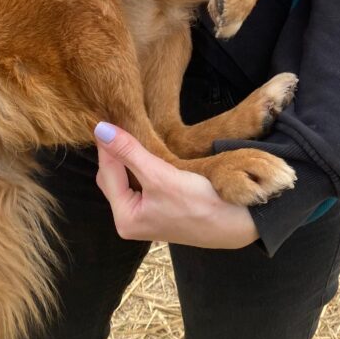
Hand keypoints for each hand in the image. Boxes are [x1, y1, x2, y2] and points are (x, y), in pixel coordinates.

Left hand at [94, 123, 258, 248]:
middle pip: (114, 178)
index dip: (107, 145)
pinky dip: (142, 165)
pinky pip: (143, 182)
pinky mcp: (161, 208)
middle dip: (116, 152)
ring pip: (128, 179)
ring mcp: (147, 215)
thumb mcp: (161, 175)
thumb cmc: (200, 202)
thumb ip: (129, 152)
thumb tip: (100, 130)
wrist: (238, 221)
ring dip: (130, 157)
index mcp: (125, 219)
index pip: (106, 172)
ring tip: (134, 132)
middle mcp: (131, 220)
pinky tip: (150, 150)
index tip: (108, 117)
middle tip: (122, 122)